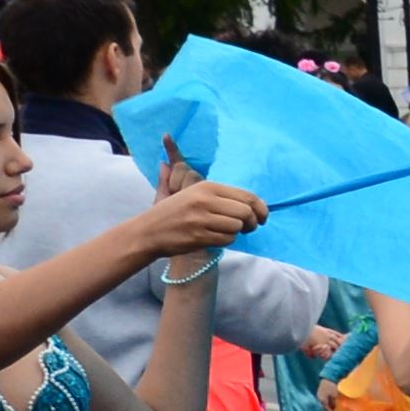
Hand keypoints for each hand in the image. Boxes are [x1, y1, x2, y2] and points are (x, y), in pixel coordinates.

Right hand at [136, 174, 264, 261]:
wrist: (146, 233)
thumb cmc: (168, 212)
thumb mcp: (183, 191)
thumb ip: (200, 183)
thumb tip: (202, 170)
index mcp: (206, 187)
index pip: (247, 196)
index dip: (261, 208)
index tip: (262, 216)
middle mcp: (204, 200)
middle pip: (246, 212)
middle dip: (253, 222)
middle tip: (249, 227)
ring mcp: (201, 219)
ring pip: (237, 227)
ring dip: (237, 232)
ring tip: (228, 231)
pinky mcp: (199, 236)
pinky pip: (227, 239)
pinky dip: (227, 240)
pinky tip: (217, 238)